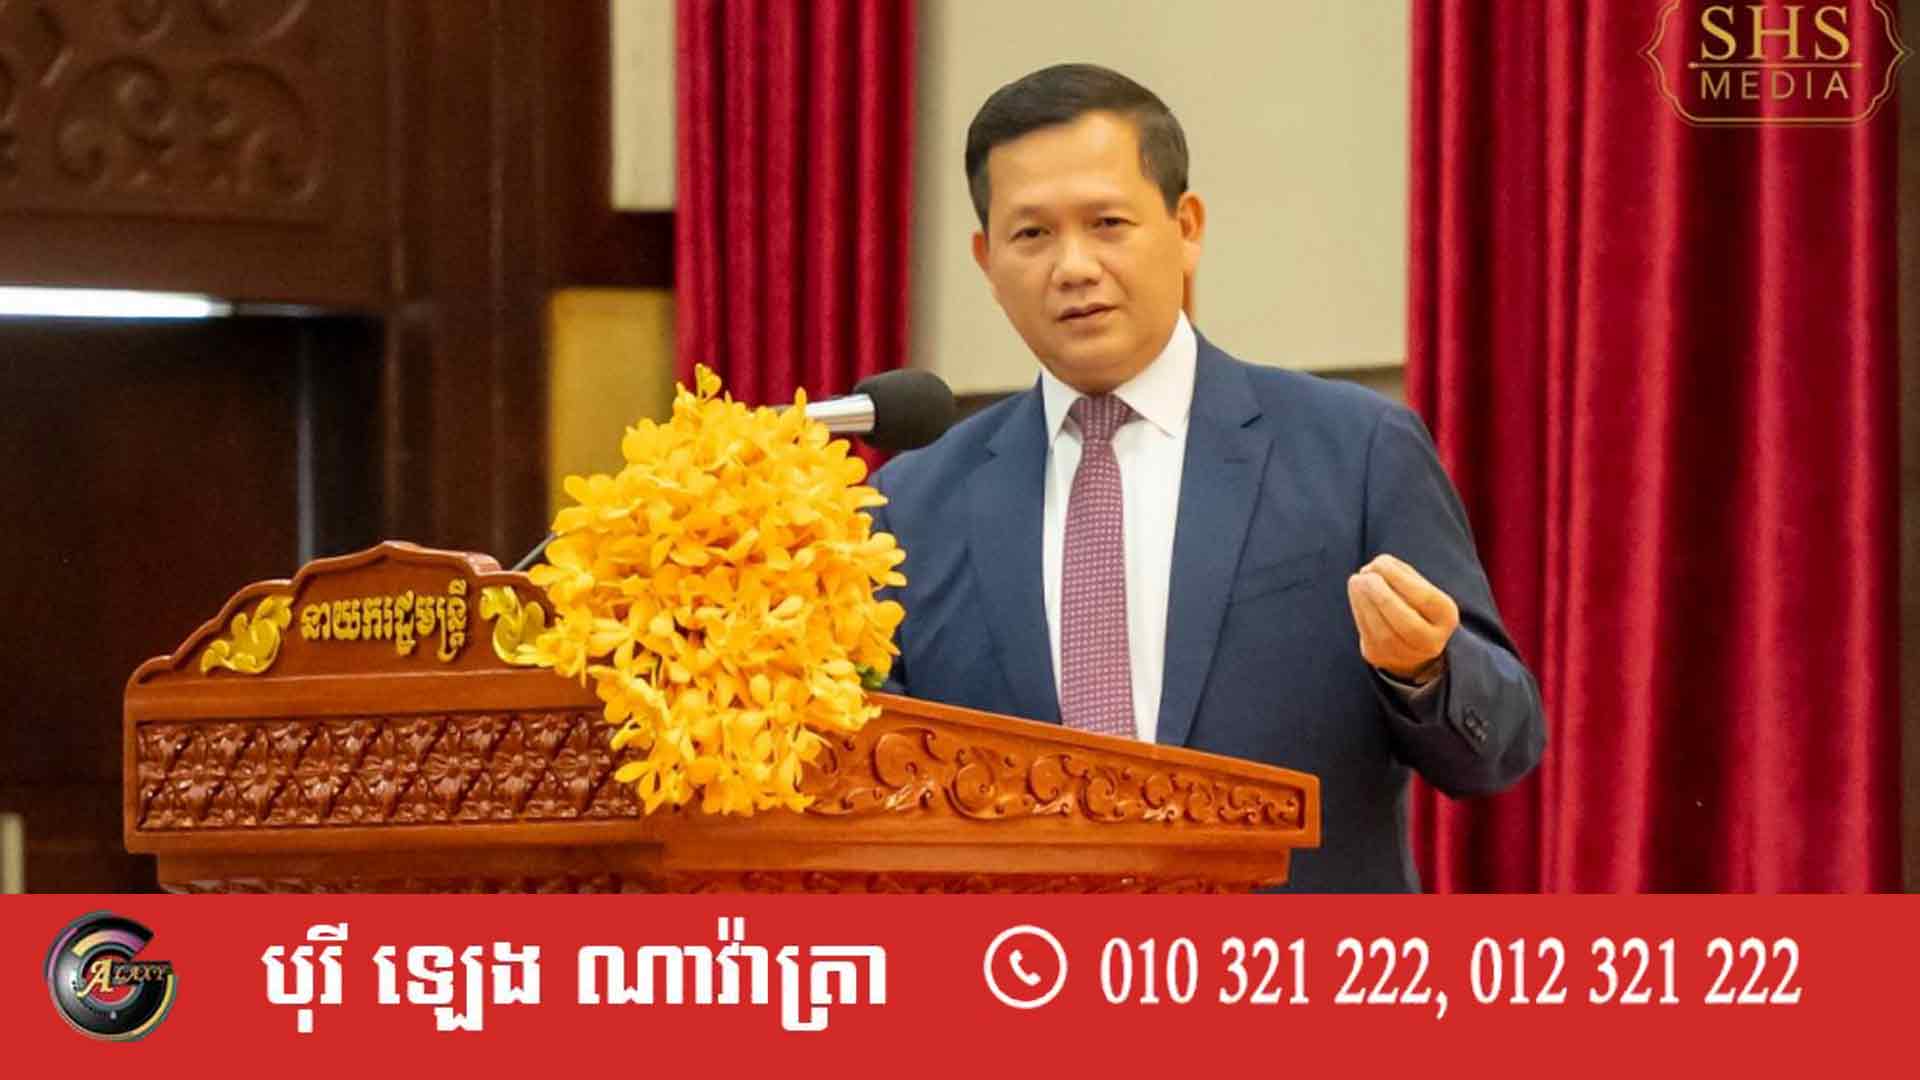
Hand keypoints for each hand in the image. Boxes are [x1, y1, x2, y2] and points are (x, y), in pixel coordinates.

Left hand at [1347, 554, 1458, 682]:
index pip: (1425, 599)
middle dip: (1382, 595)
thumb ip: (1402, 574)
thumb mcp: (1419, 586)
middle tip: (1365, 573)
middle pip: (1406, 623)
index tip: (1379, 561)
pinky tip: (1356, 592)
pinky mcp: (1380, 656)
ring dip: (1364, 601)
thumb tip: (1376, 567)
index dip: (1399, 579)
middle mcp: (1431, 642)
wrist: (1410, 641)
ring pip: (1382, 631)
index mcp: (1446, 617)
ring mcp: (1405, 654)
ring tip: (1357, 579)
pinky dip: (1358, 609)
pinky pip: (1367, 633)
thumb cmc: (1414, 602)